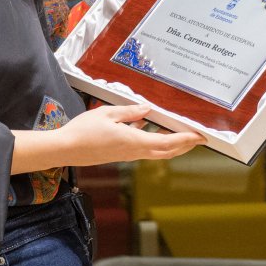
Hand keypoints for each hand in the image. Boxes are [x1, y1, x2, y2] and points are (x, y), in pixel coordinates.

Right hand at [51, 104, 202, 167]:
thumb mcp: (107, 113)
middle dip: (185, 145)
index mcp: (134, 141)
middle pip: (166, 152)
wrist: (66, 149)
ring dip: (172, 146)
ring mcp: (127, 155)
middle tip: (198, 139)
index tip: (199, 136)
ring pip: (157, 153)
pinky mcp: (121, 155)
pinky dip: (157, 144)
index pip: (168, 142)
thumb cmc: (83, 131)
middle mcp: (134, 151)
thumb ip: (129, 111)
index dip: (186, 139)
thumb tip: (146, 110)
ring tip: (183, 138)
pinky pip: (145, 150)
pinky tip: (154, 133)